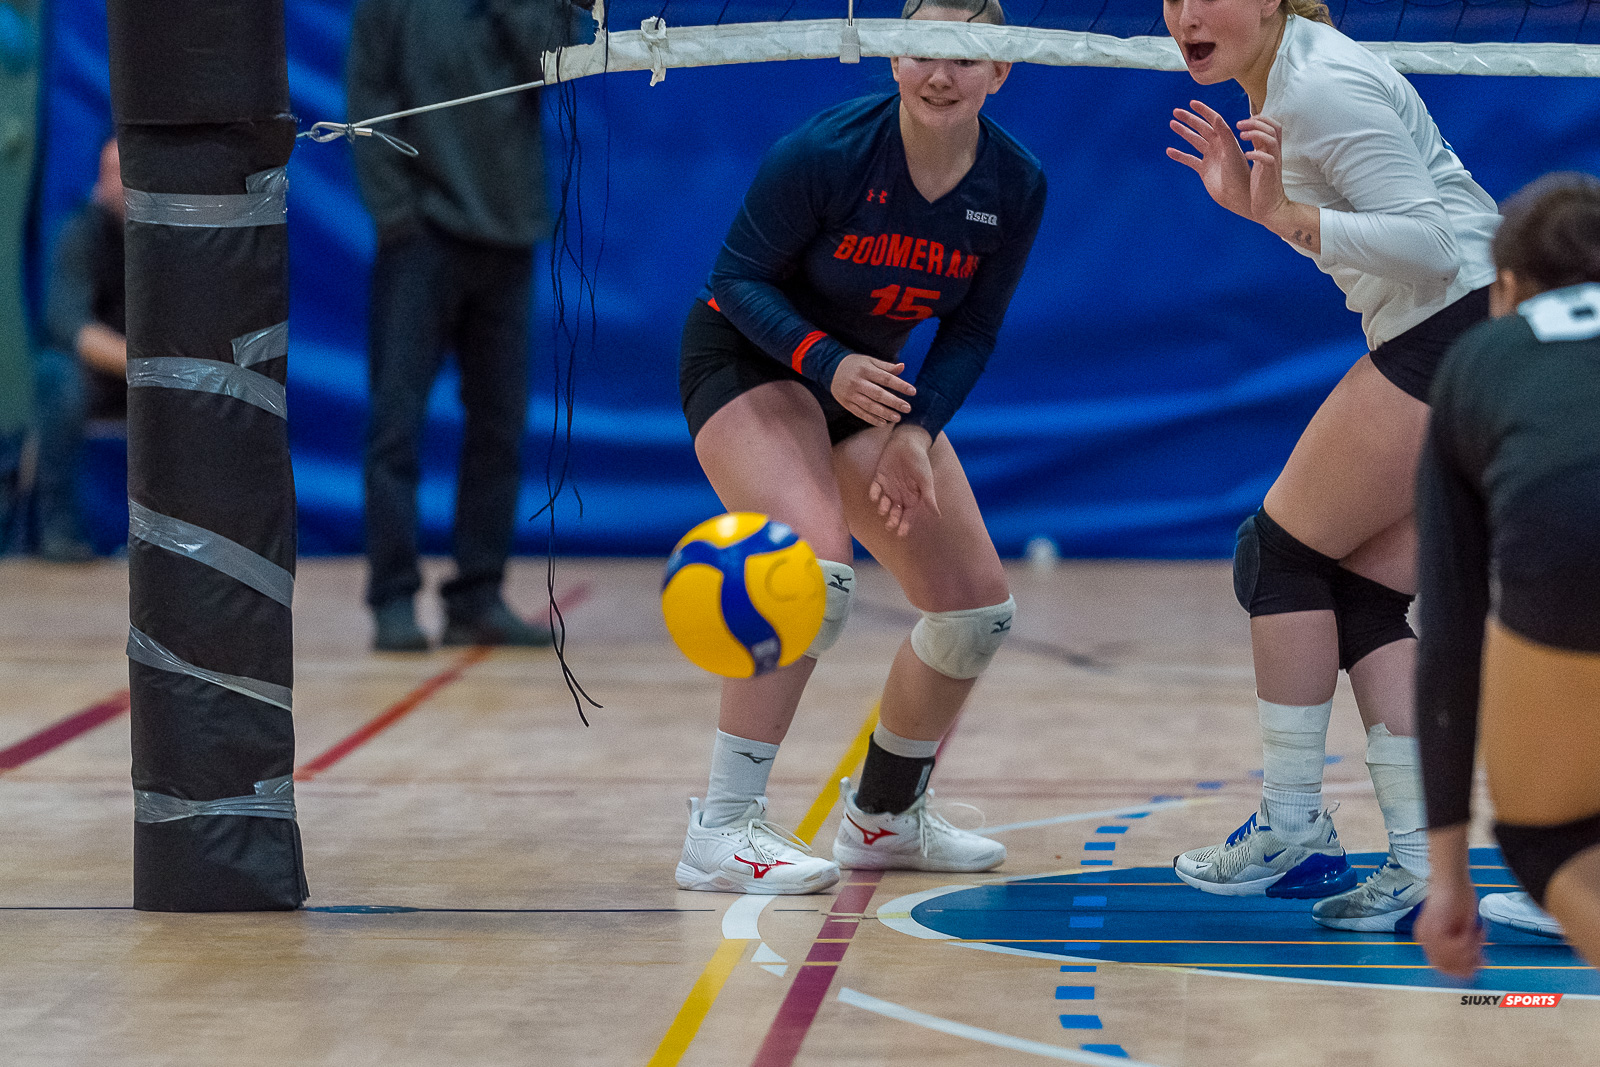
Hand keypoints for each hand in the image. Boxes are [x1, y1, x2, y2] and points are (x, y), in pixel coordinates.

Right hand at [832, 353, 914, 426]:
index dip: (900, 385)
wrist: (831, 369)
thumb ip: (886, 366)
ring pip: (869, 406)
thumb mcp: (870, 361)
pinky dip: (872, 419)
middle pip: (878, 394)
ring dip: (884, 413)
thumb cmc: (856, 365)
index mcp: (866, 370)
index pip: (886, 378)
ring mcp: (851, 394)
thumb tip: (903, 367)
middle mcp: (857, 382)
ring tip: (898, 418)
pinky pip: (860, 413)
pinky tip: (883, 423)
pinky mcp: (846, 403)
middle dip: (894, 402)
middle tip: (908, 408)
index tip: (913, 391)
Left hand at [868, 426, 938, 537]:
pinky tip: (875, 496)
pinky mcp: (879, 478)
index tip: (901, 534)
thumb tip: (938, 516)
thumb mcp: (926, 480)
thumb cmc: (920, 461)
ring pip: (884, 503)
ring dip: (883, 507)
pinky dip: (874, 493)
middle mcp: (900, 495)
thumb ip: (929, 498)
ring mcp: (889, 487)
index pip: (908, 515)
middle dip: (892, 520)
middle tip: (890, 525)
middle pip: (895, 512)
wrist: (908, 441)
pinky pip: (874, 489)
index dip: (904, 525)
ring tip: (884, 508)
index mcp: (912, 497)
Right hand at [1168, 100, 1251, 218]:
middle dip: (1189, 119)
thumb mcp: (1232, 151)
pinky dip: (1180, 155)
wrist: (1239, 196)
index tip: (1192, 103)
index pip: (1213, 120)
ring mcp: (1210, 158)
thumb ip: (1224, 133)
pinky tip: (1170, 151)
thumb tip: (1215, 116)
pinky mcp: (1204, 170)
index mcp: (1226, 139)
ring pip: (1194, 141)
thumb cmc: (1240, 173)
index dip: (1203, 111)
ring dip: (1184, 133)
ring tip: (1172, 124)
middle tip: (1176, 111)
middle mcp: (1218, 146)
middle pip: (1201, 128)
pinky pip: (1189, 160)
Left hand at [1236, 114, 1293, 231]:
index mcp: (1271, 149)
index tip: (1244, 120)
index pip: (1273, 125)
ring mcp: (1274, 162)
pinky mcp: (1270, 174)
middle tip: (1238, 125)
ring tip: (1241, 136)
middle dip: (1256, 122)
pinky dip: (1257, 154)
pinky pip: (1268, 159)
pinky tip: (1246, 155)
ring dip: (1256, 134)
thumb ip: (1258, 145)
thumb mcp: (1259, 160)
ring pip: (1271, 140)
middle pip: (1273, 128)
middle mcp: (1274, 153)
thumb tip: (1250, 130)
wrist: (1270, 206)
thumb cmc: (1262, 184)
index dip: (1260, 118)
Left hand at [1414, 826, 1484, 980]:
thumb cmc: (1456, 898)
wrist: (1450, 878)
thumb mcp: (1460, 926)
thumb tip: (1472, 965)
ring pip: (1456, 960)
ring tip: (1475, 934)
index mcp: (1428, 940)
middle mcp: (1425, 941)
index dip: (1465, 969)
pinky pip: (1459, 948)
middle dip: (1470, 961)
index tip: (1478, 962)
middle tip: (1480, 950)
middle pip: (1451, 970)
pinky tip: (1472, 928)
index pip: (1445, 968)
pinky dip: (1471, 940)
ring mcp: (1429, 937)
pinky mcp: (1436, 931)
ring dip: (1472, 949)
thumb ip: (1462, 944)